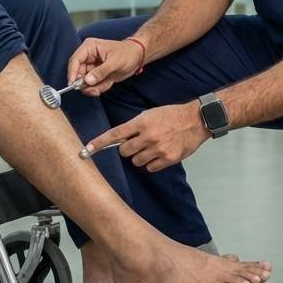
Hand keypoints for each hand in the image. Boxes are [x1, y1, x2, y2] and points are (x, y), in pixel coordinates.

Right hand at [67, 37, 145, 97]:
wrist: (138, 57)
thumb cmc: (128, 53)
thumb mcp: (115, 62)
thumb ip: (100, 72)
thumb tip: (87, 81)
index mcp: (89, 48)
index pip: (75, 60)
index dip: (72, 73)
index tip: (73, 85)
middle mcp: (88, 57)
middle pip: (78, 73)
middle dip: (85, 84)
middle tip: (94, 90)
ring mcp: (92, 66)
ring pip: (85, 81)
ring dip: (94, 87)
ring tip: (105, 84)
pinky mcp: (96, 74)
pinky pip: (93, 84)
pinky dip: (100, 87)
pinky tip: (108, 82)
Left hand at [84, 102, 209, 171]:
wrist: (195, 120)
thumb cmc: (171, 115)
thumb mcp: (150, 115)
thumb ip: (134, 126)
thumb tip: (119, 138)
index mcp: (141, 122)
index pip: (115, 134)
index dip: (99, 142)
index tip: (86, 149)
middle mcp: (148, 136)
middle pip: (124, 152)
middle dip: (128, 149)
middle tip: (138, 143)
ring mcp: (158, 149)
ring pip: (136, 161)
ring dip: (140, 156)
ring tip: (151, 147)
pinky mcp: (168, 159)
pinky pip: (150, 168)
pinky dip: (152, 163)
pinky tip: (159, 154)